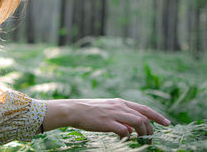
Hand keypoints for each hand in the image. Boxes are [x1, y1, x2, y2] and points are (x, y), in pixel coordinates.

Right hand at [43, 98, 169, 137]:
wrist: (74, 110)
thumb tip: (132, 129)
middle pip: (143, 116)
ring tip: (142, 141)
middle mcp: (119, 106)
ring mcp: (114, 114)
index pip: (144, 108)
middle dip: (151, 128)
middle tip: (151, 138)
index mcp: (120, 102)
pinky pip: (124, 130)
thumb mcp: (108, 109)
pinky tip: (125, 139)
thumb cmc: (90, 111)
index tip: (167, 123)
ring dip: (143, 133)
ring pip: (138, 122)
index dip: (157, 116)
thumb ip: (121, 117)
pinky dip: (128, 136)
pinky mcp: (107, 122)